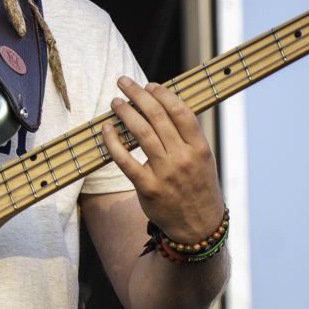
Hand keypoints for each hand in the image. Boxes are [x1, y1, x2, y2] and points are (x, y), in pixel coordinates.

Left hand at [101, 76, 225, 244]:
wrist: (198, 226)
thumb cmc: (197, 187)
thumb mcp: (202, 159)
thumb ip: (187, 135)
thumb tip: (164, 106)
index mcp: (199, 147)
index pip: (180, 111)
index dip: (162, 94)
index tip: (149, 85)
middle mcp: (182, 158)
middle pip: (158, 117)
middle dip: (138, 95)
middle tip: (124, 83)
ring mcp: (165, 173)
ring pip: (141, 134)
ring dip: (125, 113)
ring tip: (115, 102)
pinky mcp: (147, 188)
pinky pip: (125, 161)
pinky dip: (113, 143)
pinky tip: (106, 130)